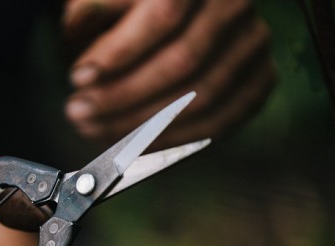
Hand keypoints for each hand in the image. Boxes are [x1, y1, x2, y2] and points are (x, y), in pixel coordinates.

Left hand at [63, 0, 276, 147]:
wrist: (180, 13)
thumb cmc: (133, 4)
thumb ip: (93, 5)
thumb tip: (75, 26)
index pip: (164, 14)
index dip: (119, 51)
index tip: (79, 76)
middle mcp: (235, 4)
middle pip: (182, 61)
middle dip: (122, 96)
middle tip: (79, 111)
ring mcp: (254, 43)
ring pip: (200, 98)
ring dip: (140, 125)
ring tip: (94, 126)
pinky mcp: (260, 79)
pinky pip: (220, 122)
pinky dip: (172, 140)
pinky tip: (133, 142)